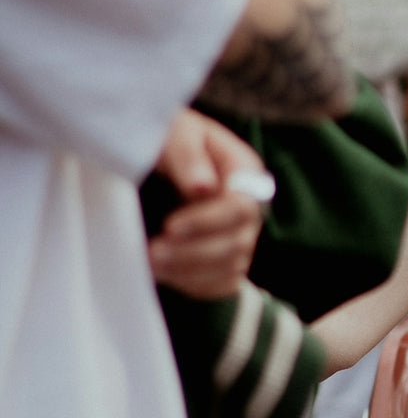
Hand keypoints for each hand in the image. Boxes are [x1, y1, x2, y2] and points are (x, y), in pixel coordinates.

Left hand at [148, 109, 265, 299]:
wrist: (149, 164)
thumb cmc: (163, 140)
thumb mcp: (171, 132)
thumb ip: (187, 153)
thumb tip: (203, 187)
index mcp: (243, 169)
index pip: (240, 206)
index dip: (207, 221)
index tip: (170, 227)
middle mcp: (249, 206)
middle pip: (236, 242)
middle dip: (193, 252)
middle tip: (152, 252)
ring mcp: (241, 236)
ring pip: (228, 267)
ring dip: (187, 270)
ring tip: (149, 263)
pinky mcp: (226, 262)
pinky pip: (220, 285)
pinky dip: (191, 284)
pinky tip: (162, 273)